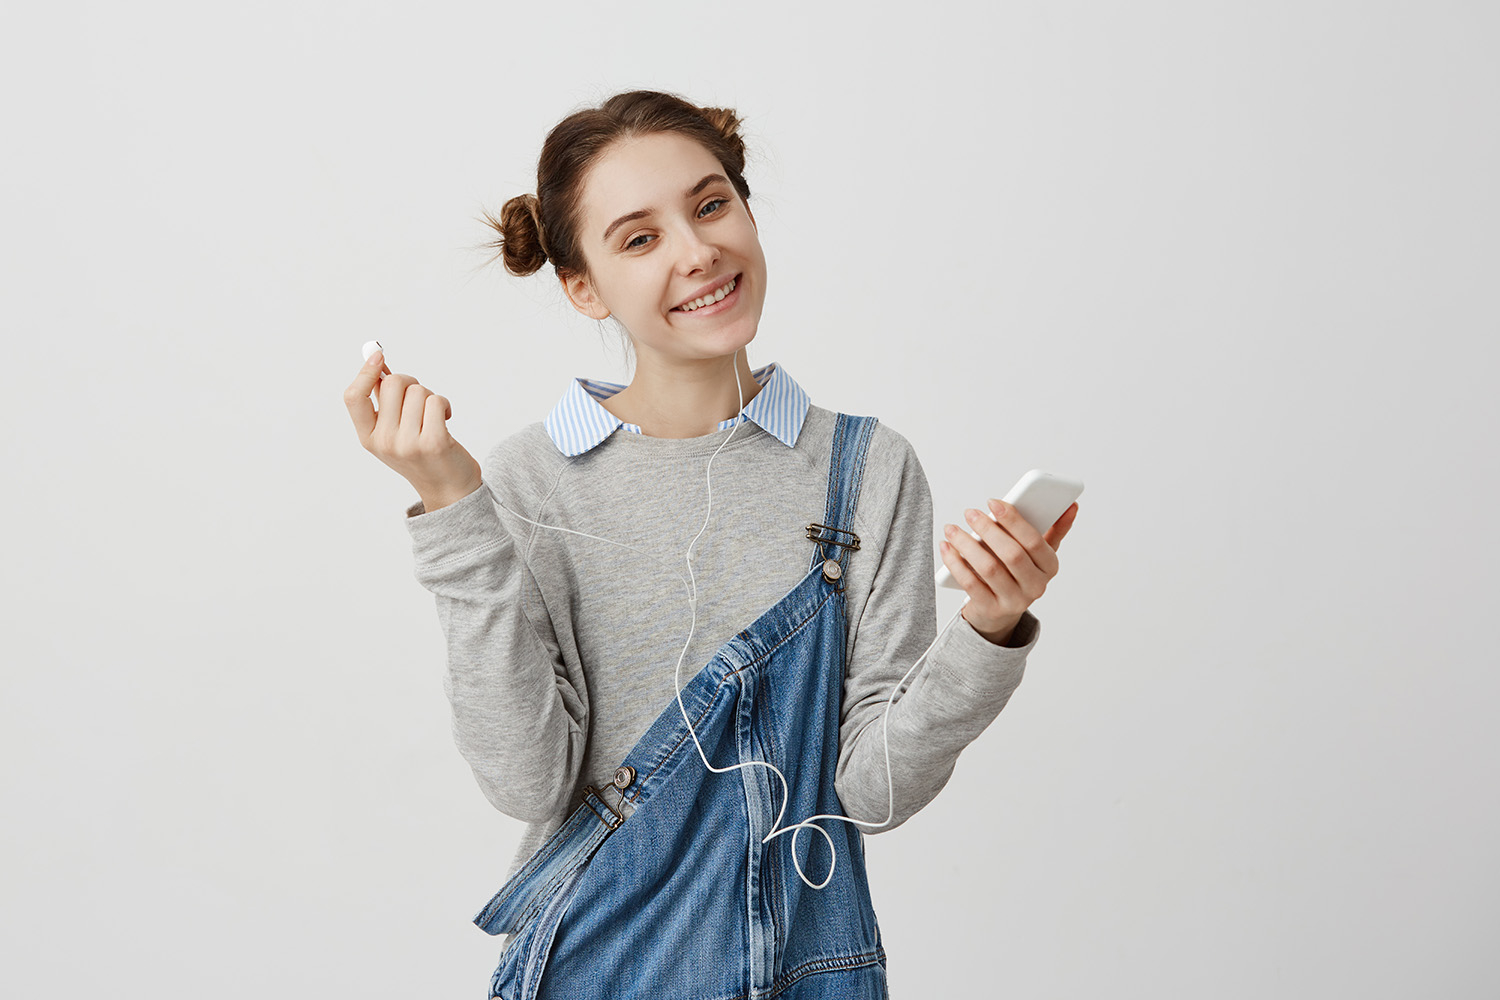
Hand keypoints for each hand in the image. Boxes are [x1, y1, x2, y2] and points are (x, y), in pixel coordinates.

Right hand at [343, 348, 483, 510]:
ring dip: (431, 397)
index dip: (365, 372)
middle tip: (420, 400)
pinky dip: (444, 404)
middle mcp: (384, 442)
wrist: (448, 489)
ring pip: (419, 391)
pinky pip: (436, 401)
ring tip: (434, 418)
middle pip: (394, 383)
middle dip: (411, 383)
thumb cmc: (422, 454)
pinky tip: (445, 419)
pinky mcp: (434, 443)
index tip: (378, 356)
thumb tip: (377, 362)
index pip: (353, 397)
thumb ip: (384, 401)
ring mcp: (407, 444)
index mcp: (368, 437)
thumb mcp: (393, 432)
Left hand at [940, 499, 1079, 644]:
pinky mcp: (991, 609)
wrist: (999, 610)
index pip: (1034, 541)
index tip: (993, 502)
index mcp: (1049, 567)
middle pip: (1011, 554)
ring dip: (967, 545)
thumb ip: (1053, 530)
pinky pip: (970, 584)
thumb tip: (1070, 506)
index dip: (1013, 521)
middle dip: (988, 530)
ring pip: (989, 568)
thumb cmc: (1018, 572)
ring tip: (952, 529)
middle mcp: (1036, 586)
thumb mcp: (1037, 554)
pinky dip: (956, 563)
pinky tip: (947, 547)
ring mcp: (1014, 601)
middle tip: (970, 512)